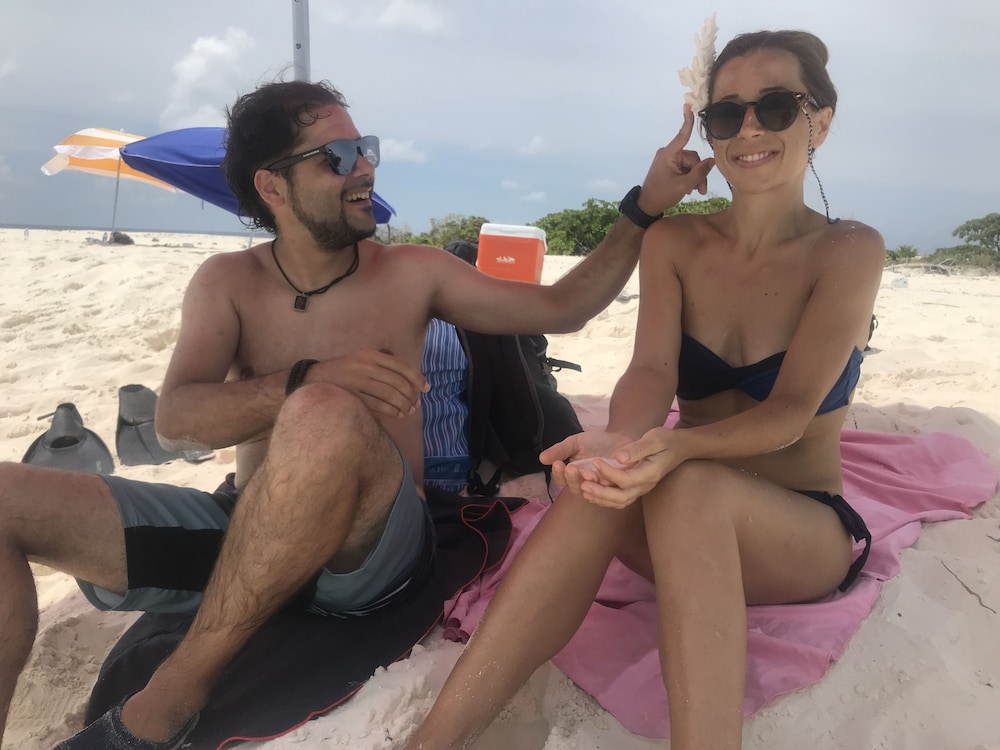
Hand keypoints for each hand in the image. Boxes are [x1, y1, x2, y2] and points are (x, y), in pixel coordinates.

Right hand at [307, 350, 427, 417]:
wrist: (314, 378)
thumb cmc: (345, 371)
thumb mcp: (362, 359)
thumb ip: (383, 365)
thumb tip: (410, 380)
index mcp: (371, 355)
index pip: (400, 366)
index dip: (417, 377)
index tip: (426, 388)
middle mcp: (365, 366)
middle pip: (397, 382)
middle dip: (411, 395)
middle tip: (417, 404)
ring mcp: (358, 381)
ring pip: (389, 394)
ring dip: (403, 405)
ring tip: (409, 411)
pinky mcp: (352, 395)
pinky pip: (378, 405)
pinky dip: (391, 411)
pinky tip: (397, 415)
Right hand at [541, 431, 632, 496]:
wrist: (621, 439)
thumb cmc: (597, 442)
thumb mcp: (576, 442)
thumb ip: (560, 450)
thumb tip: (542, 458)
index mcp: (573, 475)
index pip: (561, 480)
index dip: (558, 474)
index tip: (557, 463)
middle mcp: (586, 484)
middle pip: (575, 488)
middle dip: (572, 479)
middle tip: (571, 468)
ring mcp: (601, 487)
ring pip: (592, 492)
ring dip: (588, 484)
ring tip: (587, 473)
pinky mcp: (617, 487)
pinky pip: (610, 491)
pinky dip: (605, 485)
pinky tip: (603, 476)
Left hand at [570, 427, 688, 508]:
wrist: (679, 447)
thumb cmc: (666, 440)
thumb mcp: (654, 439)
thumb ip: (637, 449)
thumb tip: (618, 457)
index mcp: (650, 473)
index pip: (626, 480)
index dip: (608, 473)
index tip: (595, 461)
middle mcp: (645, 485)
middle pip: (621, 497)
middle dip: (601, 492)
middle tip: (583, 483)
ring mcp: (641, 489)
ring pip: (619, 502)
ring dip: (600, 498)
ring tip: (583, 489)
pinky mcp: (636, 488)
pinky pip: (619, 499)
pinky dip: (604, 499)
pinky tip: (591, 492)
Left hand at [637, 104, 714, 214]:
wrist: (647, 206)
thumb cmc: (662, 195)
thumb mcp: (684, 185)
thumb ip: (700, 173)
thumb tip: (712, 161)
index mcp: (668, 154)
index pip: (682, 135)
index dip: (687, 121)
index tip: (687, 105)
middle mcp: (667, 154)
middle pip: (692, 158)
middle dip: (699, 173)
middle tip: (701, 190)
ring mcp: (667, 160)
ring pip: (690, 165)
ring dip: (695, 177)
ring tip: (696, 191)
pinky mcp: (668, 167)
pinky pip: (684, 168)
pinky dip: (688, 177)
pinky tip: (689, 189)